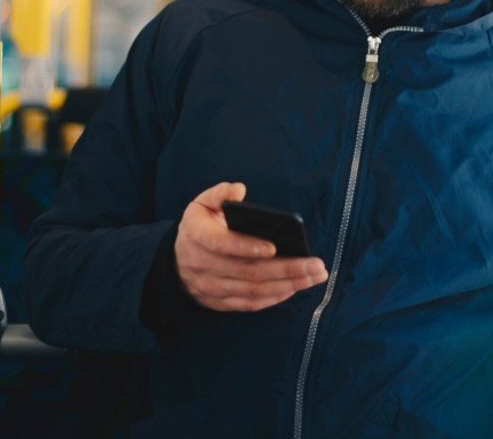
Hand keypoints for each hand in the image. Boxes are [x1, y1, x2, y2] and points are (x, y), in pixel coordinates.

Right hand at [174, 182, 327, 311]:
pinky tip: (296, 287)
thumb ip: (219, 194)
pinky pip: (251, 303)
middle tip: (315, 264)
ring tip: (315, 276)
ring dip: (288, 285)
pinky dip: (275, 297)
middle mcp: (202, 265)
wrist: (177, 262)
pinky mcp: (220, 302)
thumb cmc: (200, 226)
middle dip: (286, 269)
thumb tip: (239, 190)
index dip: (247, 246)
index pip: (221, 244)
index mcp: (197, 235)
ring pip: (253, 290)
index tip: (274, 247)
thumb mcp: (202, 204)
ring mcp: (211, 287)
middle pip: (248, 271)